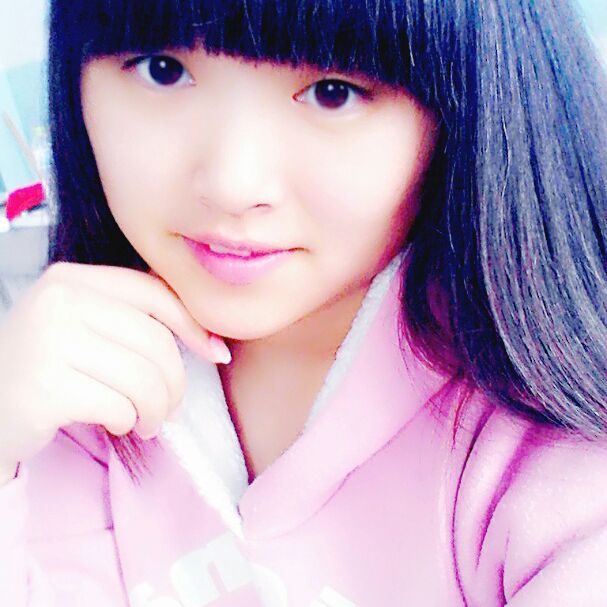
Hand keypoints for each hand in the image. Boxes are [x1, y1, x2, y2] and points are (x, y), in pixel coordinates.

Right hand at [0, 262, 229, 480]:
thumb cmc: (49, 366)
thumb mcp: (85, 326)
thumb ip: (134, 318)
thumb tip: (212, 338)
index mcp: (71, 279)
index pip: (154, 294)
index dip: (194, 325)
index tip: (215, 353)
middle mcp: (57, 302)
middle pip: (156, 342)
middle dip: (176, 383)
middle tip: (170, 407)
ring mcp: (47, 343)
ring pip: (144, 379)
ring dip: (156, 410)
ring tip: (146, 421)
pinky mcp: (44, 389)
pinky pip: (119, 407)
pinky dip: (128, 421)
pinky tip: (116, 422)